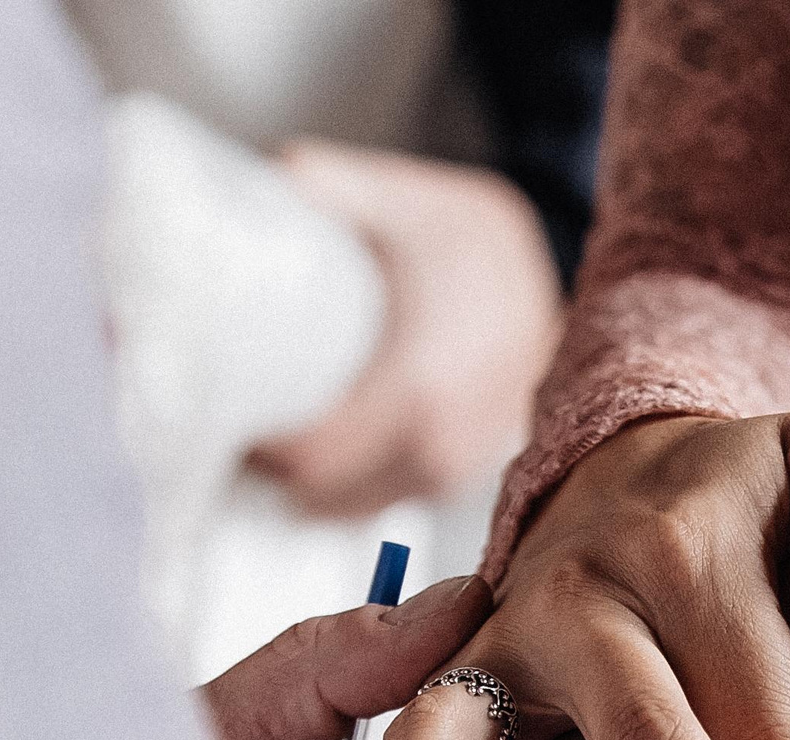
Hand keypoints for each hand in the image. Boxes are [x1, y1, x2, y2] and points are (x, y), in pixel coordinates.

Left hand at [252, 143, 560, 516]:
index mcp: (418, 389)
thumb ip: (324, 186)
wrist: (564, 272)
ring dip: (311, 481)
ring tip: (276, 434)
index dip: (258, 445)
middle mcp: (441, 445)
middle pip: (324, 495)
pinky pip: (389, 498)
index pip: (313, 460)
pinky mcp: (464, 475)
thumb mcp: (402, 198)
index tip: (225, 410)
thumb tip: (252, 184)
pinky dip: (352, 482)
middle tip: (238, 420)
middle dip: (274, 467)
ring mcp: (457, 468)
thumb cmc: (477, 241)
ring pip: (355, 506)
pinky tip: (328, 446)